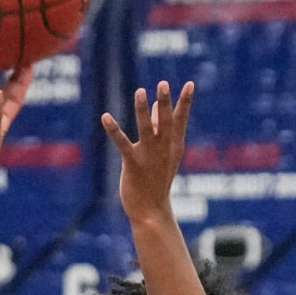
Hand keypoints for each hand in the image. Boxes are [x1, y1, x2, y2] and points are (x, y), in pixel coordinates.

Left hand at [102, 79, 193, 220]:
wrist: (151, 211)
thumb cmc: (156, 178)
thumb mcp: (163, 153)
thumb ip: (159, 127)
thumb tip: (156, 105)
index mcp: (173, 145)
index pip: (180, 120)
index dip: (185, 102)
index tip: (190, 84)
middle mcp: (163, 149)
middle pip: (165, 122)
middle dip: (165, 103)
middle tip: (163, 84)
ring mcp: (148, 156)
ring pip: (146, 129)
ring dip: (142, 111)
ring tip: (140, 92)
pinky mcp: (132, 164)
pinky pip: (122, 144)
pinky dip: (114, 130)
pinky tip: (105, 116)